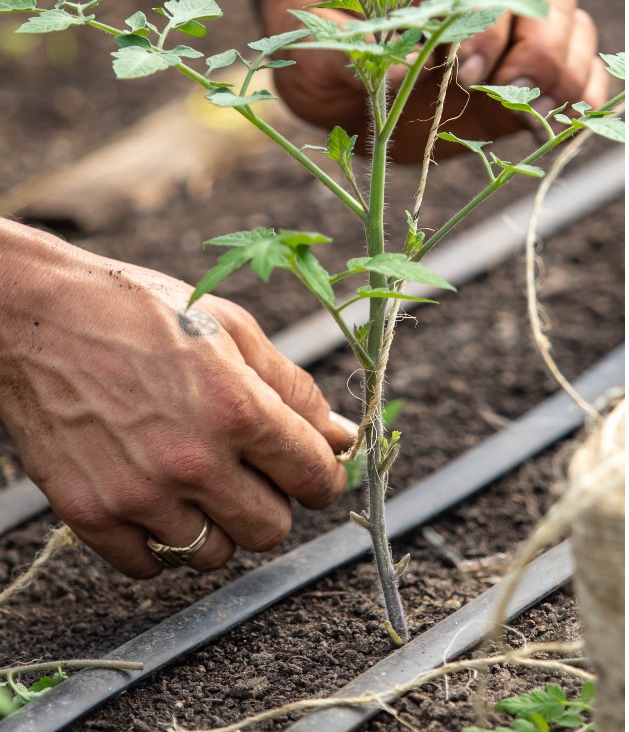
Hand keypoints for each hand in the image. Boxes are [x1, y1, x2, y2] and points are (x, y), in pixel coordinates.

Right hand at [0, 255, 352, 577]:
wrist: (33, 317)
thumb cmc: (138, 314)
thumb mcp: (233, 330)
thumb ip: (295, 390)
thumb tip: (343, 437)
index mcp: (239, 411)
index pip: (316, 478)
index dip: (322, 477)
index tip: (310, 472)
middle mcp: (193, 461)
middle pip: (271, 530)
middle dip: (271, 504)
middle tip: (248, 473)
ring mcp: (138, 494)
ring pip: (212, 554)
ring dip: (213, 526)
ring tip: (193, 483)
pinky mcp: (89, 515)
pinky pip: (148, 566)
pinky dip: (156, 543)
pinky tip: (152, 500)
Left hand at [256, 0, 608, 159]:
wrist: (337, 63)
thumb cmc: (324, 44)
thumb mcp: (313, 48)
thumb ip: (342, 55)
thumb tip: (392, 75)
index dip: (486, 30)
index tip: (466, 74)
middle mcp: (488, 0)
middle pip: (548, 3)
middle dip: (541, 54)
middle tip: (516, 98)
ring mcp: (516, 36)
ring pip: (577, 31)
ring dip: (571, 75)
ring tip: (541, 115)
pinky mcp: (529, 76)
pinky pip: (584, 72)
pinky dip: (589, 96)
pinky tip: (569, 122)